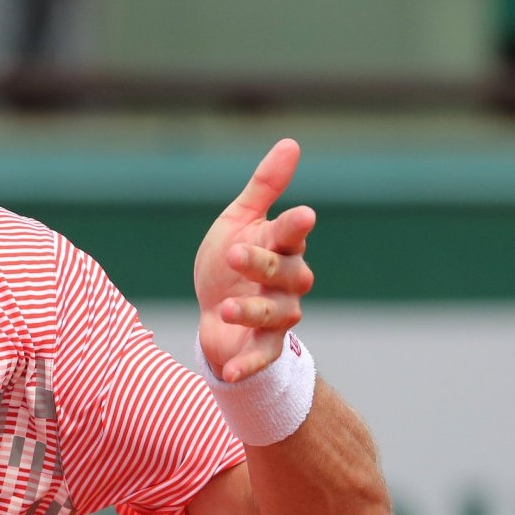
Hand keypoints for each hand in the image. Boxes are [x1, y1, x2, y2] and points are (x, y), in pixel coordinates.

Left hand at [194, 138, 316, 381]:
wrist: (214, 311)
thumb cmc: (228, 261)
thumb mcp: (239, 221)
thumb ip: (264, 187)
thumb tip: (291, 143)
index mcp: (280, 247)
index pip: (291, 234)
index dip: (295, 226)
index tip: (300, 216)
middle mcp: (287, 282)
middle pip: (284, 272)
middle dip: (261, 263)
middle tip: (234, 253)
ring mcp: (278, 315)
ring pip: (276, 313)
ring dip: (252, 310)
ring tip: (226, 306)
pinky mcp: (263, 345)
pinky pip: (262, 356)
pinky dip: (248, 365)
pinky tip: (229, 372)